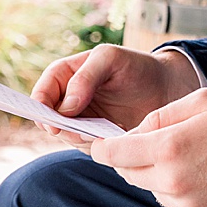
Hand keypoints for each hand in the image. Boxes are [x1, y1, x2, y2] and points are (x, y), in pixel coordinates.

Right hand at [30, 44, 200, 144]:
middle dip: (57, 126)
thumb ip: (85, 77)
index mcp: (68, 75)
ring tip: (99, 131)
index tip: (48, 119)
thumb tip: (66, 108)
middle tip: (74, 131)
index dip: (40, 104)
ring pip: (66, 135)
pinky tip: (111, 138)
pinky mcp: (97, 138)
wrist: (167, 89)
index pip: (44, 89)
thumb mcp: (111, 59)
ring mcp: (82, 120)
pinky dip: (94, 146)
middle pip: (49, 117)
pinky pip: (87, 147)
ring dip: (77, 137)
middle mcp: (70, 99)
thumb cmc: (137, 67)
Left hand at [90, 89, 206, 206]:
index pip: (114, 154)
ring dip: (161, 177)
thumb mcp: (202, 100)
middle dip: (133, 160)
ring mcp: (188, 206)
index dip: (103, 148)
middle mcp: (173, 182)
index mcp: (169, 147)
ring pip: (155, 191)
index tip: (100, 146)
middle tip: (156, 145)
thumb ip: (159, 116)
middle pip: (130, 175)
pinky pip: (179, 206)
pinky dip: (184, 193)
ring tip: (195, 158)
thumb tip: (133, 134)